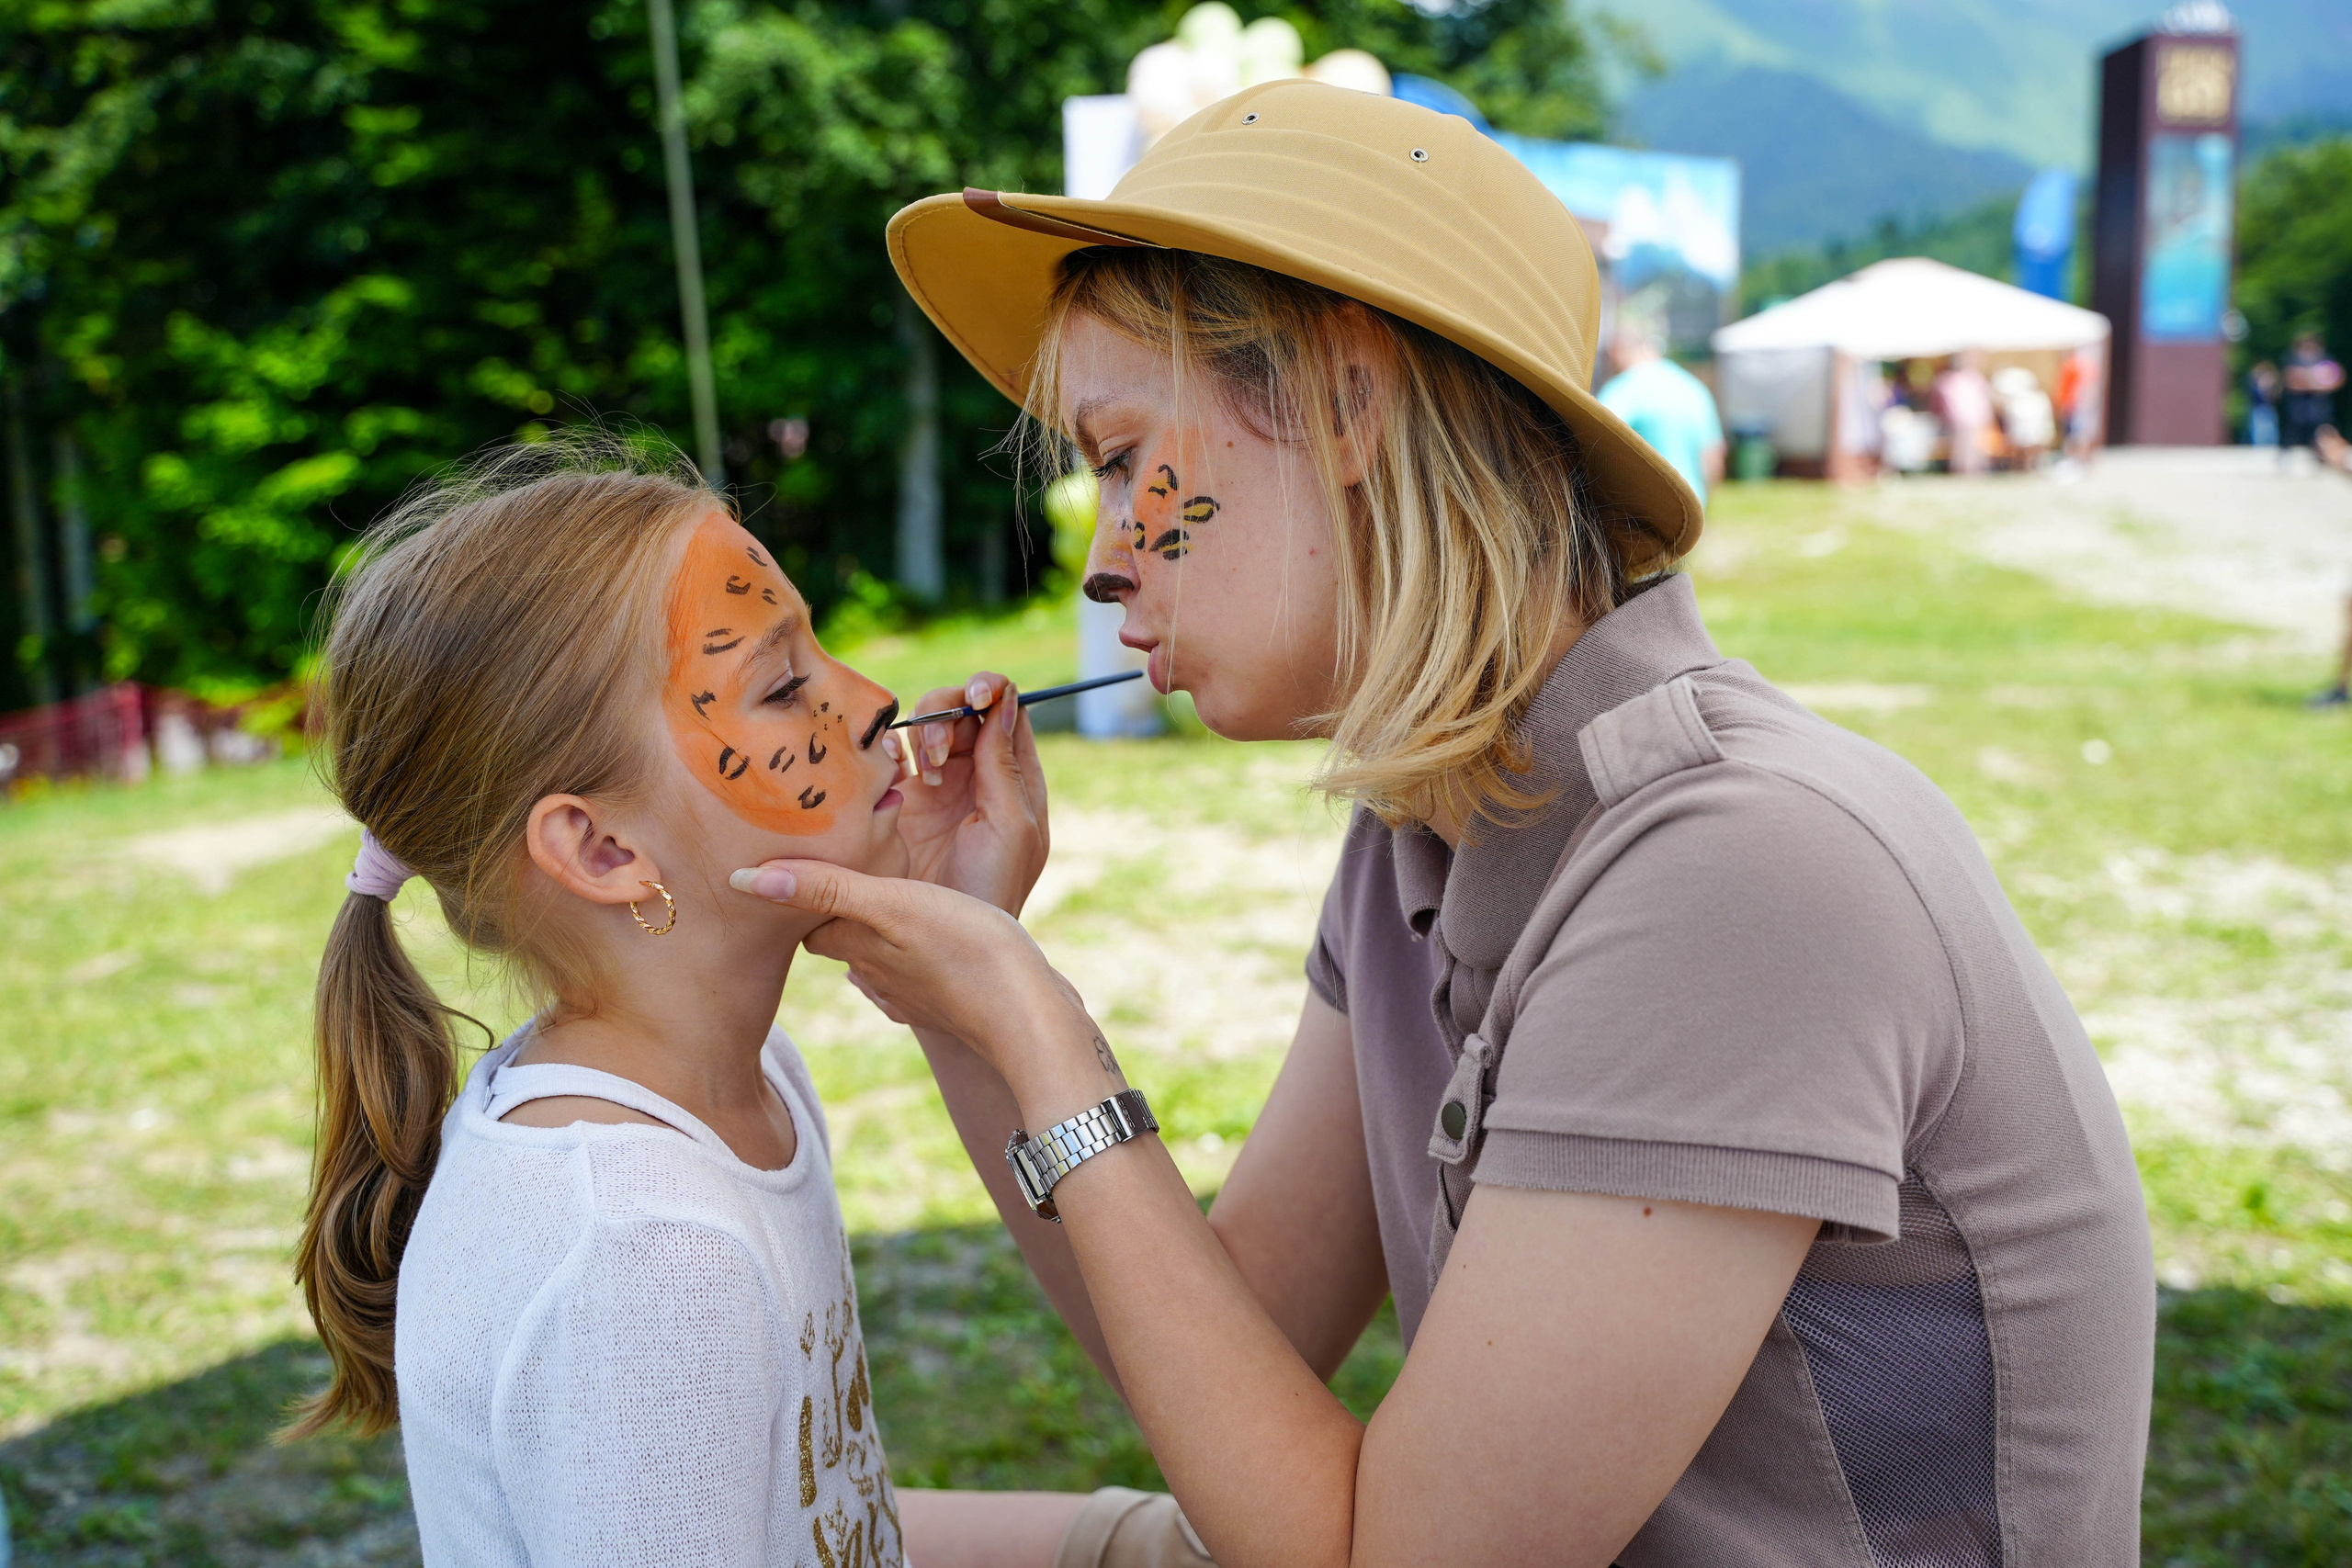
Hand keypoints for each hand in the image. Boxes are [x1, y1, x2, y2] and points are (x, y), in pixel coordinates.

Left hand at [729, 858, 1115, 1115]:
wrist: (1031, 1017)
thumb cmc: (966, 952)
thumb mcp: (893, 906)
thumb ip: (824, 889)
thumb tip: (742, 881)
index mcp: (858, 945)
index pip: (806, 920)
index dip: (795, 891)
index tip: (790, 859)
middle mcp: (878, 973)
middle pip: (839, 936)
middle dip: (830, 907)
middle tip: (832, 865)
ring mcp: (914, 993)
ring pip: (878, 955)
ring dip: (874, 929)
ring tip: (880, 895)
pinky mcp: (949, 1000)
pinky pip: (917, 972)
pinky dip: (912, 952)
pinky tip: (928, 940)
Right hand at [890, 672, 1049, 916]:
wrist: (945, 941)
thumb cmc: (991, 891)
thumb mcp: (1010, 826)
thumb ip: (1004, 764)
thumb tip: (1004, 701)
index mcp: (1015, 778)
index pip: (1007, 709)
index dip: (989, 691)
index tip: (974, 696)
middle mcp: (978, 775)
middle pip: (962, 711)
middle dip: (949, 715)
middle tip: (939, 755)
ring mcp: (938, 787)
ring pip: (928, 727)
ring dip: (924, 733)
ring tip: (926, 774)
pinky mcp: (900, 801)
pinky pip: (895, 755)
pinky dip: (892, 747)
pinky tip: (896, 770)